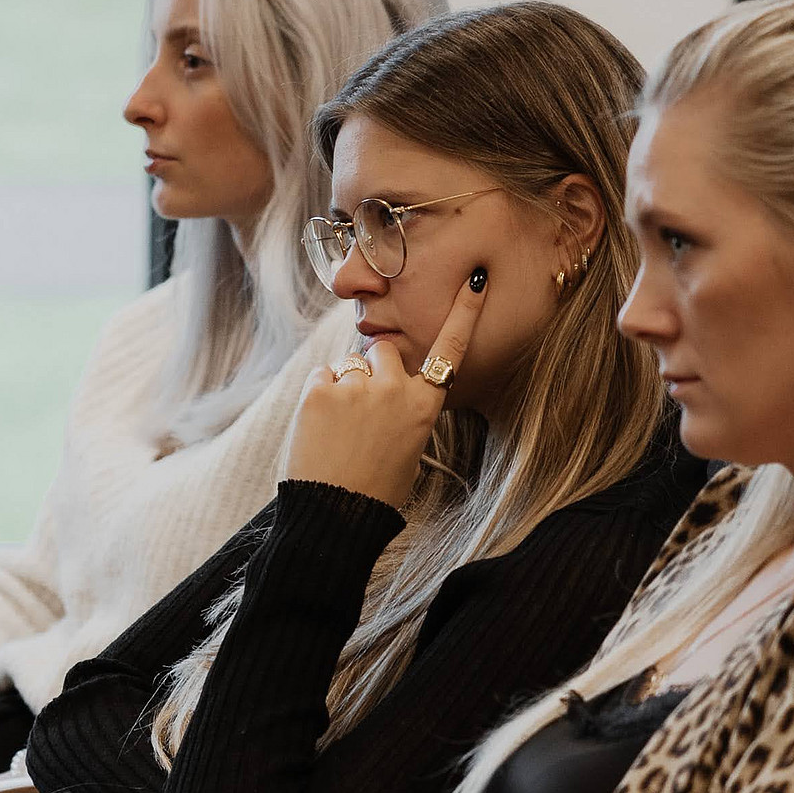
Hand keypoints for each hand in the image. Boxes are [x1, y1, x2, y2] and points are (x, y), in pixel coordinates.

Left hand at [285, 273, 490, 509]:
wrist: (333, 513)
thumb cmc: (374, 489)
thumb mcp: (408, 449)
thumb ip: (405, 410)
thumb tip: (388, 389)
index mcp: (424, 406)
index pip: (450, 350)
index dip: (465, 313)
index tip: (475, 279)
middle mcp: (395, 389)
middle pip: (385, 349)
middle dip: (374, 367)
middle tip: (362, 409)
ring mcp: (357, 388)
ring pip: (350, 365)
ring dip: (344, 387)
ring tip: (339, 430)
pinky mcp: (321, 391)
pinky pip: (321, 376)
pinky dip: (318, 396)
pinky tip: (321, 428)